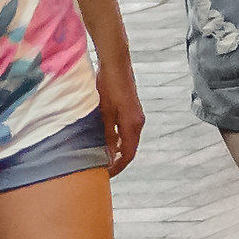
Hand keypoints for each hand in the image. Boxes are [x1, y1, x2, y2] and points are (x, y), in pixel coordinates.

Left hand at [97, 56, 145, 176]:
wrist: (116, 62)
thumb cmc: (109, 85)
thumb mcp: (104, 112)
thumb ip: (107, 134)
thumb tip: (109, 155)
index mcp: (132, 124)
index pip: (128, 154)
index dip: (118, 167)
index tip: (105, 175)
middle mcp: (138, 122)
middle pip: (129, 149)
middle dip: (117, 160)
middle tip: (101, 169)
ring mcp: (135, 115)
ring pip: (127, 139)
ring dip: (116, 149)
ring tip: (100, 156)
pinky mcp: (131, 109)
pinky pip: (126, 130)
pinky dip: (117, 138)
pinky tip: (104, 138)